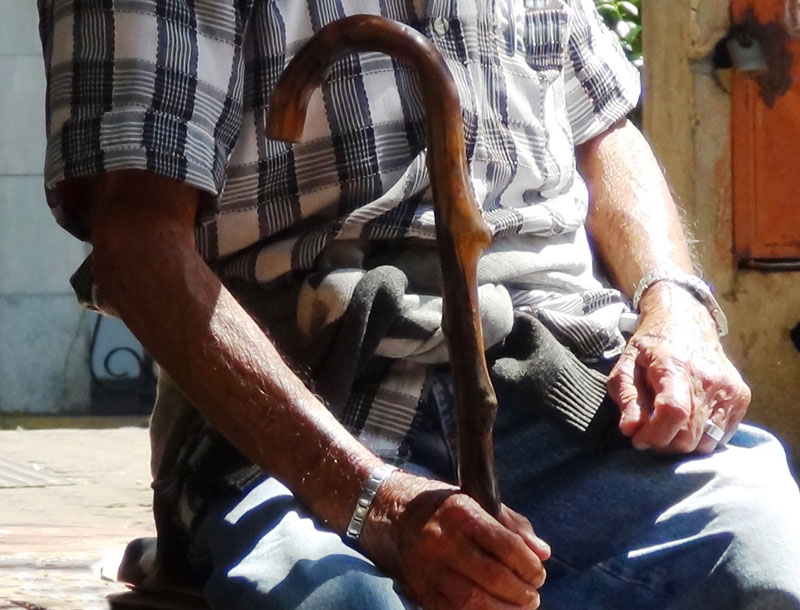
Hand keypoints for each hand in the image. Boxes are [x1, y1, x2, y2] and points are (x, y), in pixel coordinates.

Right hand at [360, 471, 549, 608]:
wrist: (388, 513)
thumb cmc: (440, 506)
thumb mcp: (476, 501)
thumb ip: (512, 526)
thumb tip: (543, 552)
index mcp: (460, 512)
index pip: (507, 545)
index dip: (530, 566)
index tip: (538, 573)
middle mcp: (442, 540)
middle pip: (493, 577)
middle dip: (521, 593)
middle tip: (532, 596)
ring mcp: (427, 567)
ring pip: (472, 602)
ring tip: (518, 608)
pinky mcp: (417, 588)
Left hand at [607, 281, 750, 453]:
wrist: (685, 321)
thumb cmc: (650, 346)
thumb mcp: (626, 365)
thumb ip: (627, 398)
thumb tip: (631, 430)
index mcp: (675, 368)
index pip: (673, 413)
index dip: (654, 434)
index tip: (639, 439)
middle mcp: (708, 379)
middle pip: (689, 435)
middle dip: (664, 443)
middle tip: (649, 432)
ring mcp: (729, 389)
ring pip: (707, 442)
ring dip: (683, 442)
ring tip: (668, 426)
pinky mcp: (741, 396)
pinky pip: (722, 435)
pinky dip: (702, 436)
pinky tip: (688, 421)